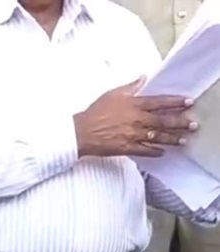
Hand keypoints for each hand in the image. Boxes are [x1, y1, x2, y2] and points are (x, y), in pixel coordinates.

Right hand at [74, 77, 197, 157]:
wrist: (81, 132)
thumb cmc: (94, 112)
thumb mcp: (112, 94)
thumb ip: (130, 87)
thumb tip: (142, 78)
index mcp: (134, 105)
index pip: (160, 102)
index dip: (176, 102)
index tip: (188, 102)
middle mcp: (137, 120)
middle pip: (164, 121)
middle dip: (180, 122)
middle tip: (192, 124)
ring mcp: (133, 135)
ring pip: (158, 136)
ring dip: (172, 138)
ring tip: (183, 140)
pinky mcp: (127, 147)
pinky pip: (145, 150)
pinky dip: (155, 151)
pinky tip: (162, 152)